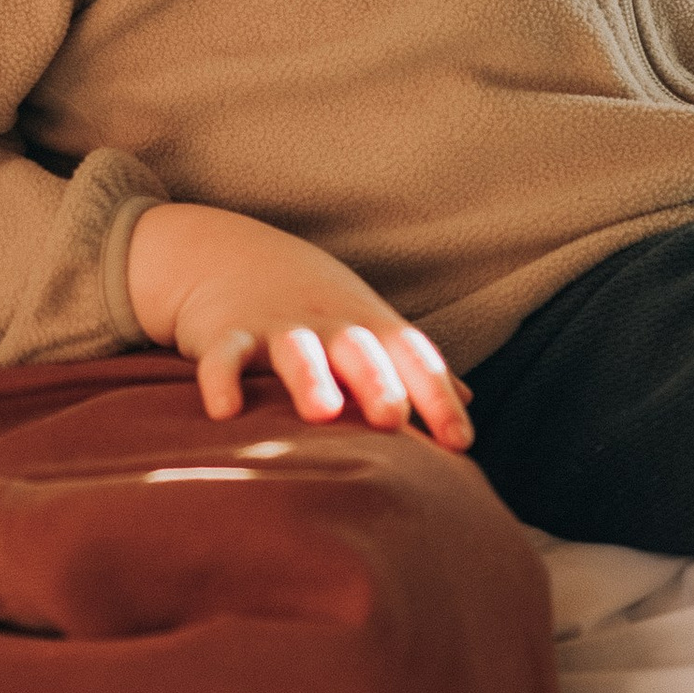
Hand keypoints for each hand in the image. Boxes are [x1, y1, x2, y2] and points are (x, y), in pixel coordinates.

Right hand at [126, 201, 471, 450]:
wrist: (225, 249)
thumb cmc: (313, 303)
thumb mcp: (366, 322)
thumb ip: (413, 365)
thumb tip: (471, 399)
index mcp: (367, 324)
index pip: (412, 355)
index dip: (438, 396)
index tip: (460, 443)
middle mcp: (327, 323)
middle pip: (359, 348)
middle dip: (376, 380)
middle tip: (391, 418)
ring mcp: (275, 325)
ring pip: (296, 349)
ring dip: (309, 378)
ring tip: (322, 412)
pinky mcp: (225, 331)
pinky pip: (223, 355)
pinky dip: (222, 379)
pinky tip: (225, 411)